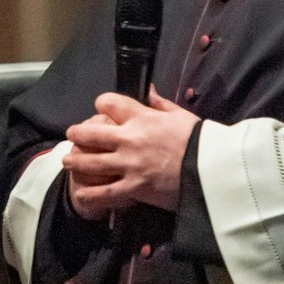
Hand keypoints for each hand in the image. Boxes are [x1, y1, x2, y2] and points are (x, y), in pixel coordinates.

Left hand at [61, 87, 199, 218]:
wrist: (215, 170)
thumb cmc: (201, 141)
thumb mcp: (182, 116)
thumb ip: (160, 104)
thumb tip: (148, 89)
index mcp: (143, 118)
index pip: (109, 103)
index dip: (102, 104)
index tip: (100, 108)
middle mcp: (130, 139)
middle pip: (91, 133)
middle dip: (78, 133)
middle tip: (72, 135)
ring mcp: (130, 165)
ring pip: (91, 162)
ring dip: (76, 161)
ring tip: (68, 161)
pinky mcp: (135, 188)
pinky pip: (106, 192)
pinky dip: (90, 194)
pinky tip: (80, 194)